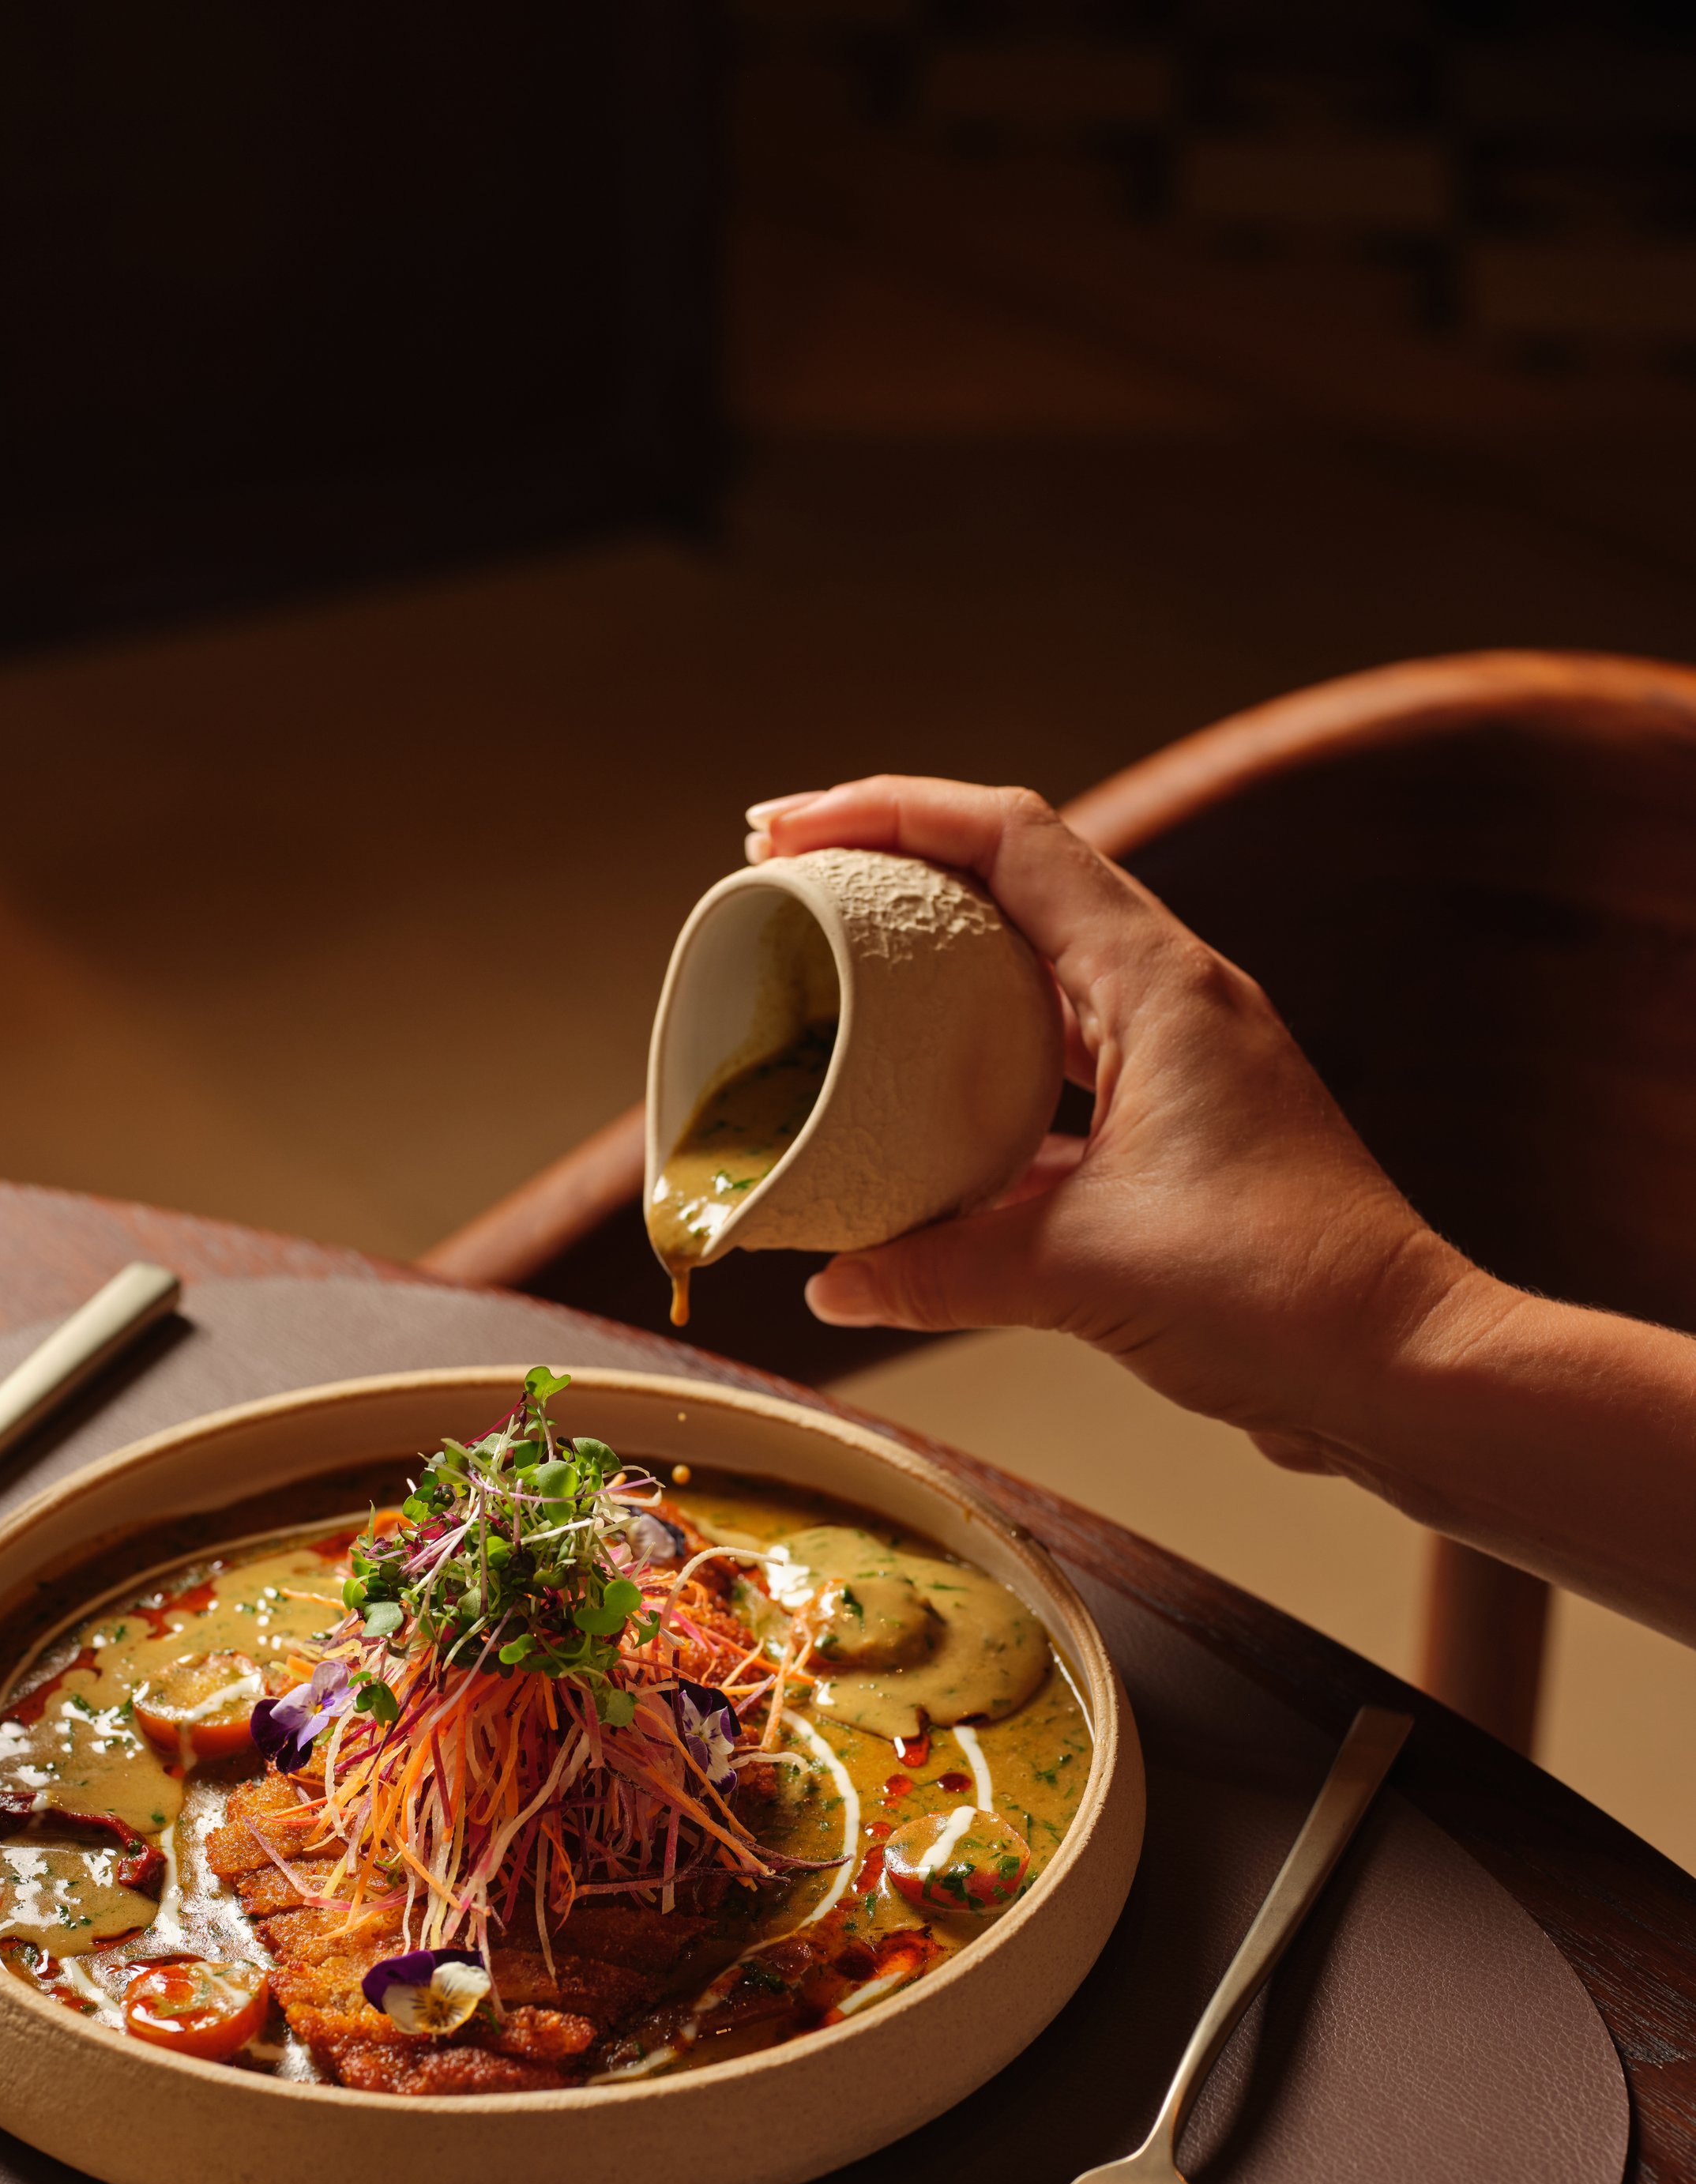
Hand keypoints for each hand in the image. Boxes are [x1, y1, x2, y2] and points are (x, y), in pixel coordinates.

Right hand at [747, 776, 1489, 1475]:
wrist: (1400, 1368)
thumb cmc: (1282, 1294)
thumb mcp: (1081, 1271)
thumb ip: (940, 1272)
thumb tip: (832, 1285)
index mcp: (1160, 986)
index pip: (1010, 840)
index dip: (887, 813)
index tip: (784, 832)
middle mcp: (1176, 999)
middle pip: (1016, 883)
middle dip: (896, 870)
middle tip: (788, 886)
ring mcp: (1184, 1062)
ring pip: (1034, 975)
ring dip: (937, 966)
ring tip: (836, 980)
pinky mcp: (1182, 1130)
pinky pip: (1056, 1066)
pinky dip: (978, 1070)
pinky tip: (916, 1115)